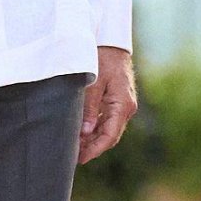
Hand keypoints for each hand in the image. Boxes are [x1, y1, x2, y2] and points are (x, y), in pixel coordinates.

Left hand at [79, 47, 137, 164]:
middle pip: (110, 136)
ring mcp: (123, 105)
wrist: (111, 41)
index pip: (110, 136)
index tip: (81, 159)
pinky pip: (107, 120)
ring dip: (93, 139)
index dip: (95, 150)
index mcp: (123, 105)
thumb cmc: (102, 58)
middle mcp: (127, 107)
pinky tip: (82, 133)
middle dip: (93, 148)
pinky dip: (95, 128)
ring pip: (108, 129)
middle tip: (74, 157)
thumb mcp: (92, 83)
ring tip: (75, 147)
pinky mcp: (118, 101)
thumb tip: (85, 133)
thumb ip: (89, 108)